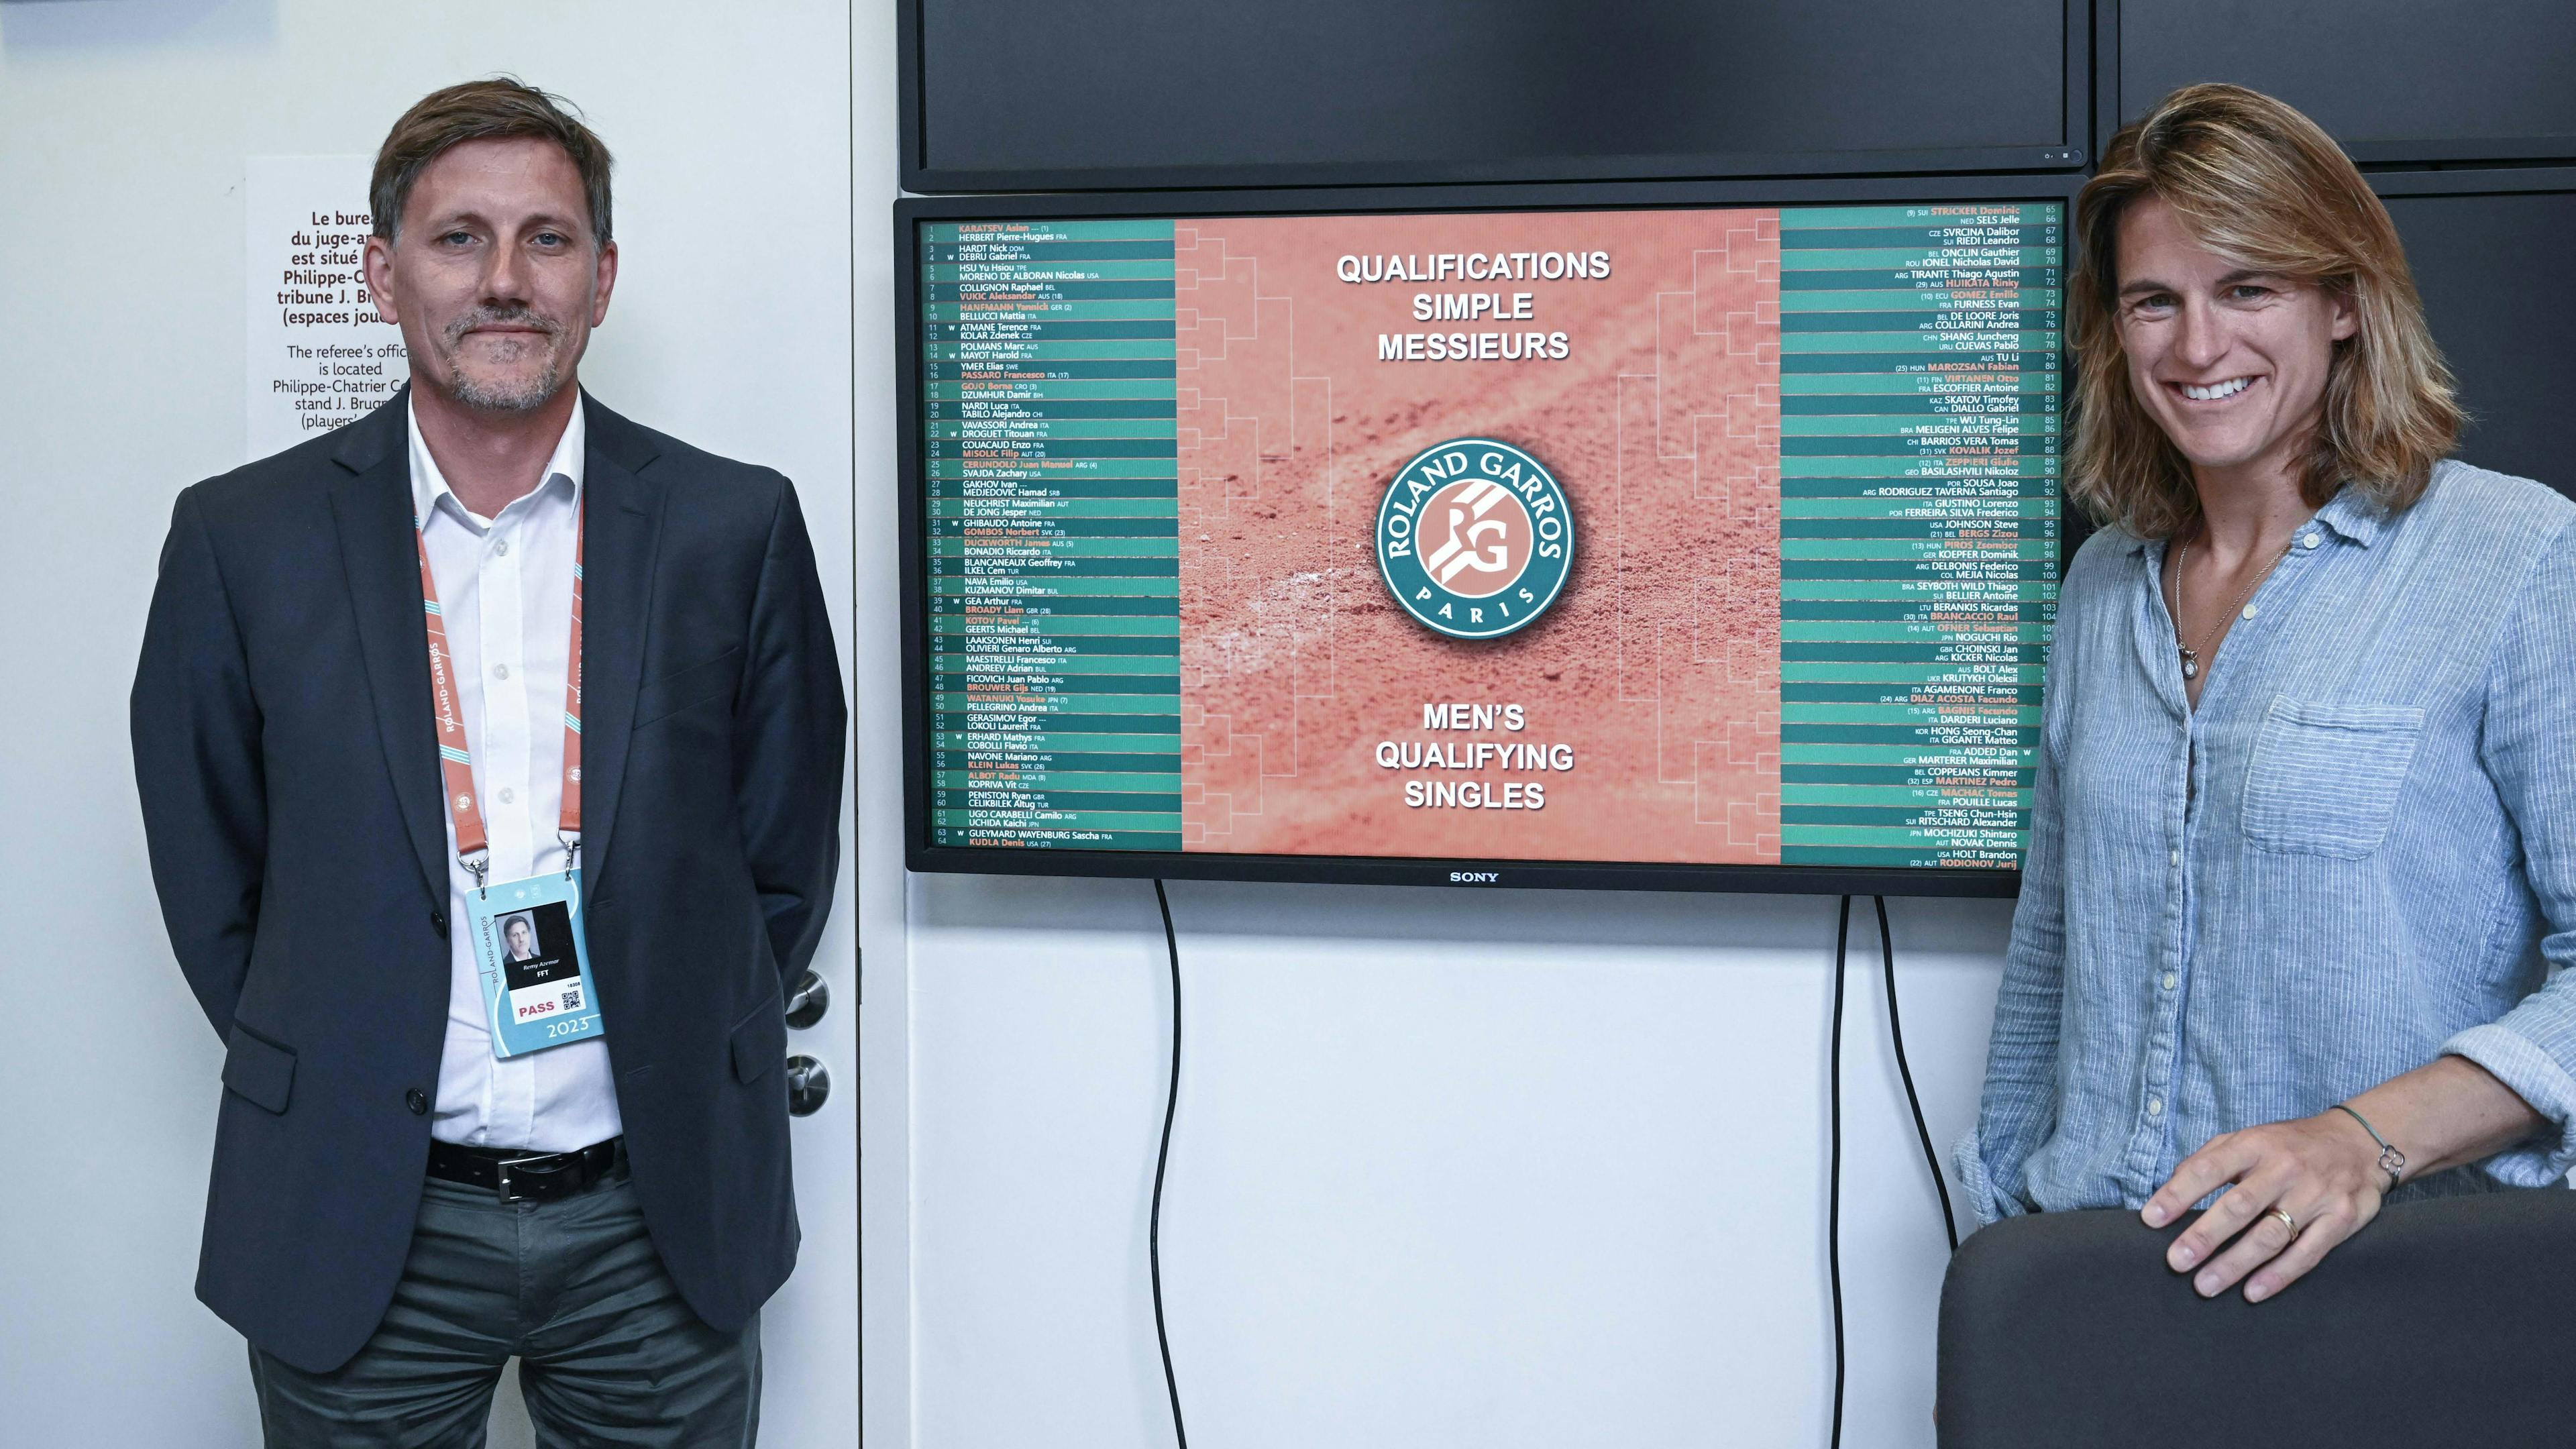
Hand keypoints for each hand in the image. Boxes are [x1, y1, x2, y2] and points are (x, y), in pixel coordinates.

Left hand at [2140, 1112, 2387, 1302]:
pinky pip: (2307, 1253)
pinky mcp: (2341, 1219)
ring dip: (2235, 1264)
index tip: (2151, 1220)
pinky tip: (2252, 1291)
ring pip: (2270, 1235)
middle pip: (2239, 1206)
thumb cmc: (2289, 1146)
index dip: (2177, 1194)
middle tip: (2176, 1262)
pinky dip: (2278, 1276)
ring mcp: (2315, 1195)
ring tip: (2205, 1285)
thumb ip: (2209, 1159)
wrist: (2360, 1142)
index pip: (2208, 1169)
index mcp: (2255, 1144)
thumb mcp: (2249, 1138)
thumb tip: (2170, 1188)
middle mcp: (2285, 1168)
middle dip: (2204, 1236)